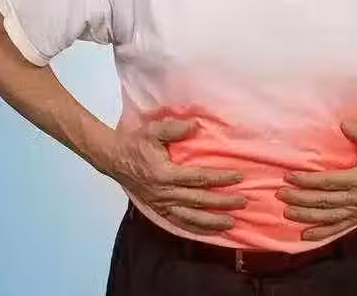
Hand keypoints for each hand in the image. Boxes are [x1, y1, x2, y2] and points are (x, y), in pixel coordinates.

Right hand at [105, 117, 246, 235]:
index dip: (220, 178)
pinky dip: (194, 229)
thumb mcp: (153, 130)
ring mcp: (160, 204)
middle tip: (242, 203)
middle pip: (198, 201)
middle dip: (222, 203)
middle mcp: (164, 193)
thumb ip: (174, 128)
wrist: (113, 158)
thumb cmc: (135, 143)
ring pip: (190, 217)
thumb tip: (195, 125)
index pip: (199, 178)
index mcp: (165, 174)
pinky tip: (208, 231)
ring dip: (211, 222)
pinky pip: (178, 223)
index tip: (238, 177)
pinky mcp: (157, 209)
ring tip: (231, 223)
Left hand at [276, 120, 356, 240]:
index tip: (289, 177)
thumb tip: (345, 124)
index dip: (307, 180)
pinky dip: (323, 233)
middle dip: (300, 198)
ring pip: (328, 217)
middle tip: (280, 194)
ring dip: (307, 216)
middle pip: (324, 201)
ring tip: (287, 213)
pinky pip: (339, 228)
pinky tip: (306, 236)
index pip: (328, 181)